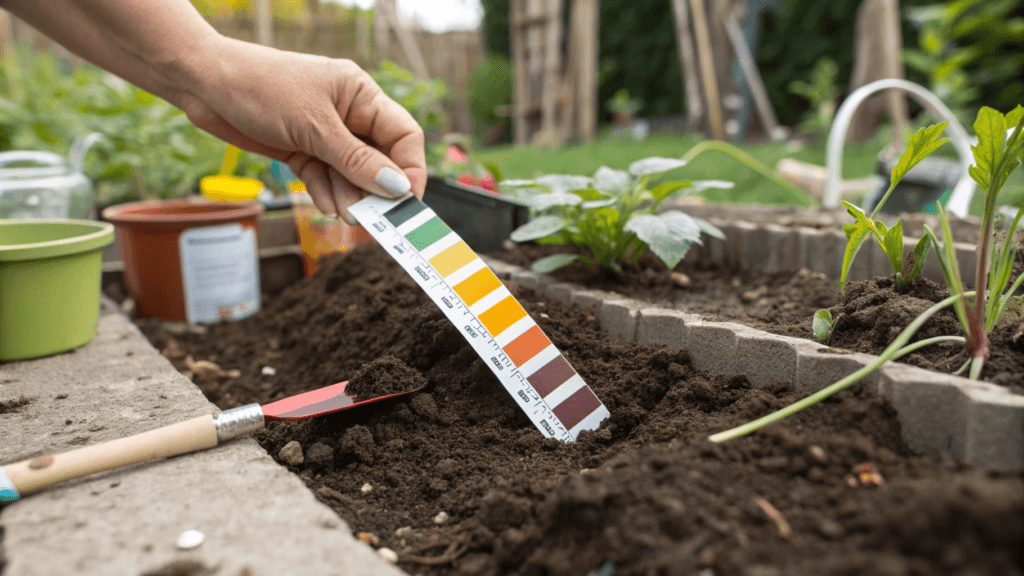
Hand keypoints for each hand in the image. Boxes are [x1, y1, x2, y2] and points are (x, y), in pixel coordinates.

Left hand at [178, 36, 425, 223]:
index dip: (409, 170)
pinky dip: (326, 193)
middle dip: (376, 189)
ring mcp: (324, 133)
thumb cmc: (260, 87)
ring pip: (351, 174)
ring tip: (344, 213)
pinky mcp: (301, 148)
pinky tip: (325, 205)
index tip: (406, 201)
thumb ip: (356, 160)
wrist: (204, 84)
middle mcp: (347, 114)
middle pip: (378, 159)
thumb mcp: (314, 127)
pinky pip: (325, 177)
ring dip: (350, 196)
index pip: (403, 135)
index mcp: (360, 95)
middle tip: (373, 217)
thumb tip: (396, 187)